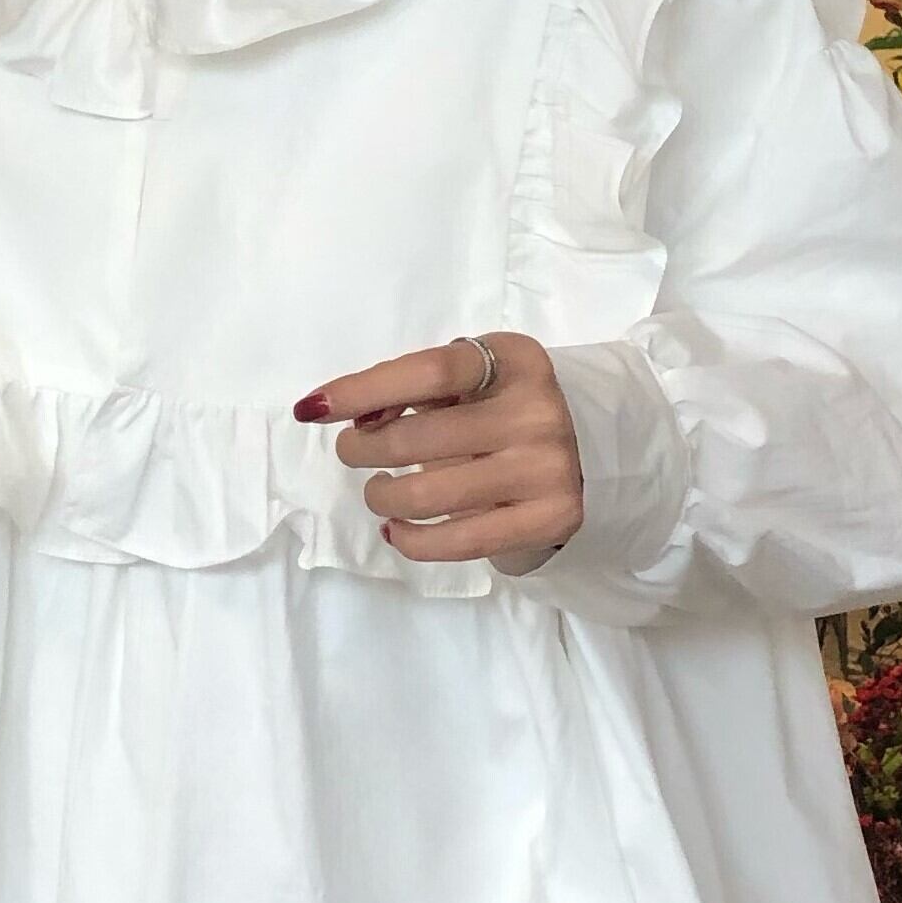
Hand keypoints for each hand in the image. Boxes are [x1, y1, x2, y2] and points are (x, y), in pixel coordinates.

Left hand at [292, 334, 584, 565]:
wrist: (588, 452)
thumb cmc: (502, 411)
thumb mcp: (469, 382)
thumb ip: (415, 389)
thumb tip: (352, 414)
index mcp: (516, 361)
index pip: (429, 372)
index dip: (362, 390)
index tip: (313, 409)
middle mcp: (539, 410)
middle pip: (417, 437)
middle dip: (361, 448)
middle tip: (353, 451)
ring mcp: (548, 468)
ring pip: (427, 495)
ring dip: (380, 495)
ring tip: (378, 490)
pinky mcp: (549, 519)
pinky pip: (456, 541)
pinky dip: (409, 539)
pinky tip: (396, 528)